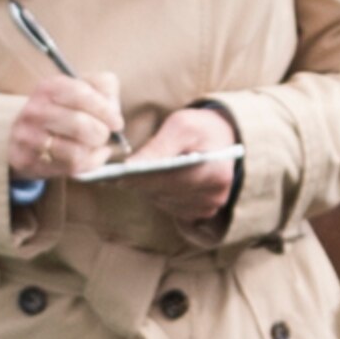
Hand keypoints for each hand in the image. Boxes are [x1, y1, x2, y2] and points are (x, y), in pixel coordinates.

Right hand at [8, 72, 124, 179]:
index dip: (105, 110)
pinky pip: (70, 167)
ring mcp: (29, 138)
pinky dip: (89, 163)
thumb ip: (104, 88)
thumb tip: (114, 112)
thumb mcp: (81, 88)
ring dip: (94, 150)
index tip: (117, 122)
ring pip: (76, 150)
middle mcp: (35, 111)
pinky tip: (91, 156)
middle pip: (80, 125)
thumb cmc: (63, 110)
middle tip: (104, 135)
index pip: (81, 95)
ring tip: (95, 145)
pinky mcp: (30, 161)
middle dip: (101, 133)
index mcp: (48, 87)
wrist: (24, 135)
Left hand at [117, 105, 239, 223]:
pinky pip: (169, 208)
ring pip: (164, 203)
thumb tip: (129, 166)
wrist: (220, 139)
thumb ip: (157, 146)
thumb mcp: (181, 125)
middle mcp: (215, 195)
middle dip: (143, 184)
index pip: (173, 180)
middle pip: (166, 194)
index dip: (145, 179)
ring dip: (149, 190)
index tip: (121, 176)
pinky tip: (152, 183)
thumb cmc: (199, 128)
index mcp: (216, 172)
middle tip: (119, 177)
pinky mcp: (200, 213)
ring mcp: (208, 207)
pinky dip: (158, 195)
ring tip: (137, 176)